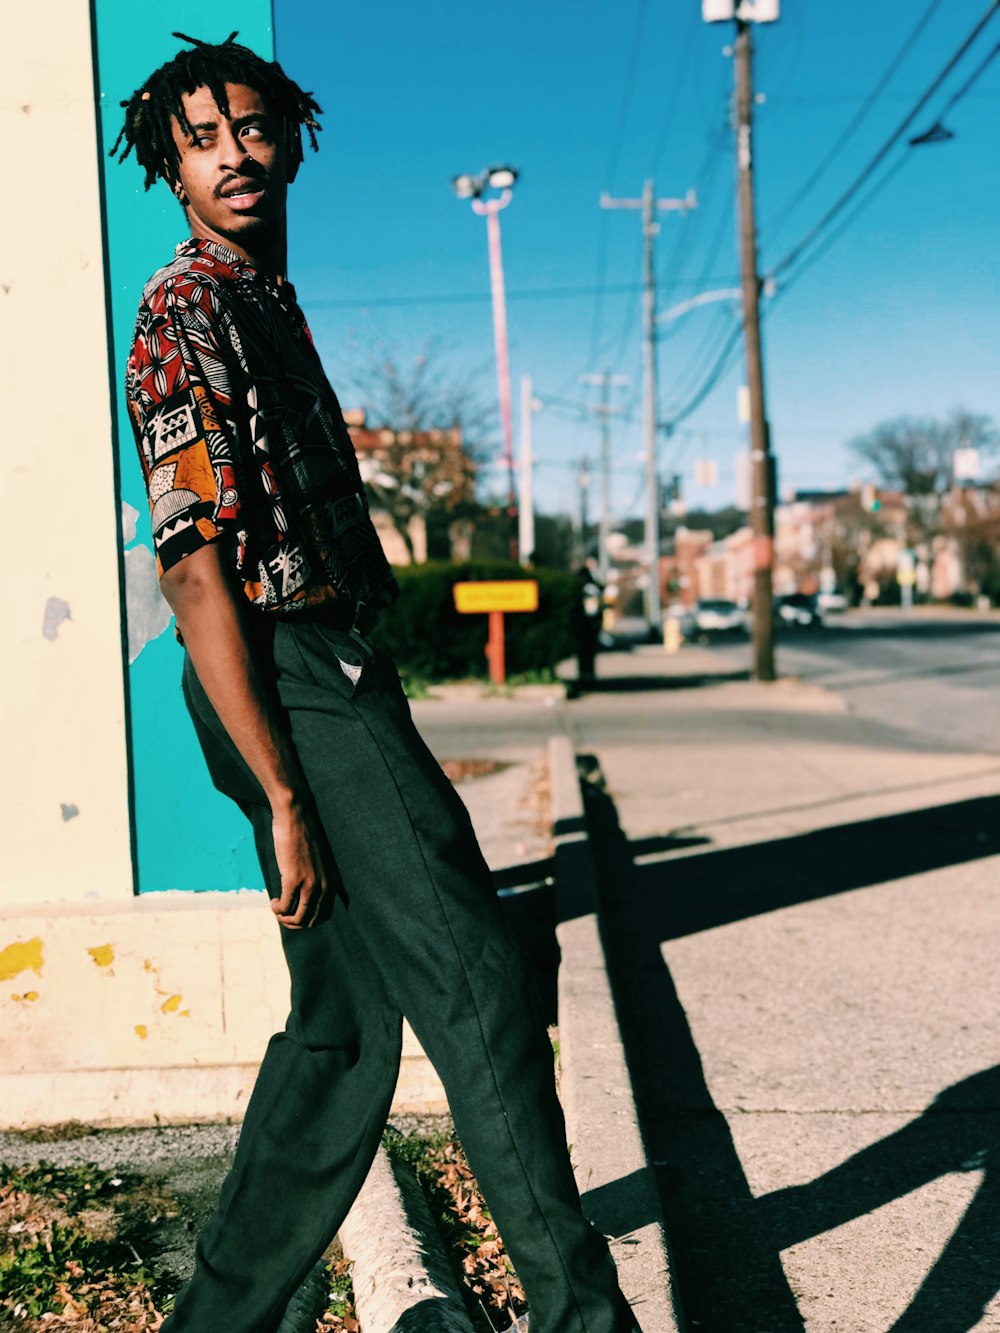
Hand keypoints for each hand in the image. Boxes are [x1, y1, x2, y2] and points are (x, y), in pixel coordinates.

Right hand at [269, 800, 330, 928]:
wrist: (297, 816)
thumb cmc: (305, 835)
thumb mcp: (320, 860)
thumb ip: (319, 876)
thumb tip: (309, 892)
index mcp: (332, 882)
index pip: (325, 915)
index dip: (309, 921)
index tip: (296, 915)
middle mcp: (324, 886)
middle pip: (312, 920)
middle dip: (295, 923)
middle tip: (283, 916)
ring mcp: (309, 884)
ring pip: (298, 917)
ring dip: (285, 919)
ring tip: (277, 910)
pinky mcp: (293, 879)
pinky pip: (285, 906)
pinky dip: (277, 909)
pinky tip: (273, 902)